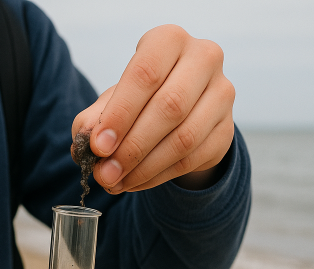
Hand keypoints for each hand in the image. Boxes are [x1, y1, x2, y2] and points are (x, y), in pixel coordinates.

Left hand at [72, 25, 234, 192]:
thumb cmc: (141, 97)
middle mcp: (204, 59)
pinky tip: (136, 182)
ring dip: (145, 167)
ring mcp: (222, 94)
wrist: (182, 109)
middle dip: (132, 146)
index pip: (145, 74)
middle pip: (169, 107)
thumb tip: (86, 144)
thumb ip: (94, 119)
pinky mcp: (226, 129)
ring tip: (117, 182)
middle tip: (105, 173)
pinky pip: (193, 158)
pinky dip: (159, 175)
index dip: (120, 114)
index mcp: (169, 40)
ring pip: (184, 137)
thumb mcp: (114, 100)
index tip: (98, 146)